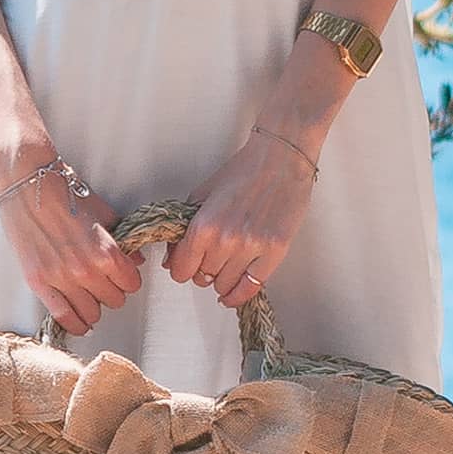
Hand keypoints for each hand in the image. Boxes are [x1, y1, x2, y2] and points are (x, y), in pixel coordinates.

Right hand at [0, 141, 142, 336]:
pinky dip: (74, 322)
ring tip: (90, 295)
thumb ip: (122, 239)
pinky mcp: (38, 282)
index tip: (124, 275)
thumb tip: (135, 259)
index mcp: (105, 250)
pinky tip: (79, 320)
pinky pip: (63, 317)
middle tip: (106, 282)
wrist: (27, 183)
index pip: (131, 283)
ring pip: (92, 314)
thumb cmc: (63, 190)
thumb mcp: (103, 211)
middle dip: (113, 291)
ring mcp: (60, 278)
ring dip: (94, 306)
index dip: (129, 279)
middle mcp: (85, 269)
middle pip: (114, 300)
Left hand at [163, 124, 318, 307]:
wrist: (280, 158)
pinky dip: (238, 294)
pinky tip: (232, 293)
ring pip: (224, 285)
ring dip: (220, 279)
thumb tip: (172, 258)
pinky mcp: (275, 252)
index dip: (180, 269)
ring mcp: (252, 248)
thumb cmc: (243, 170)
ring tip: (224, 267)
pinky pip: (251, 287)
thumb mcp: (202, 194)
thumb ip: (183, 227)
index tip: (184, 266)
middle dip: (201, 271)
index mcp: (204, 224)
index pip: (182, 269)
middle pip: (202, 278)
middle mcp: (226, 240)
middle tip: (208, 260)